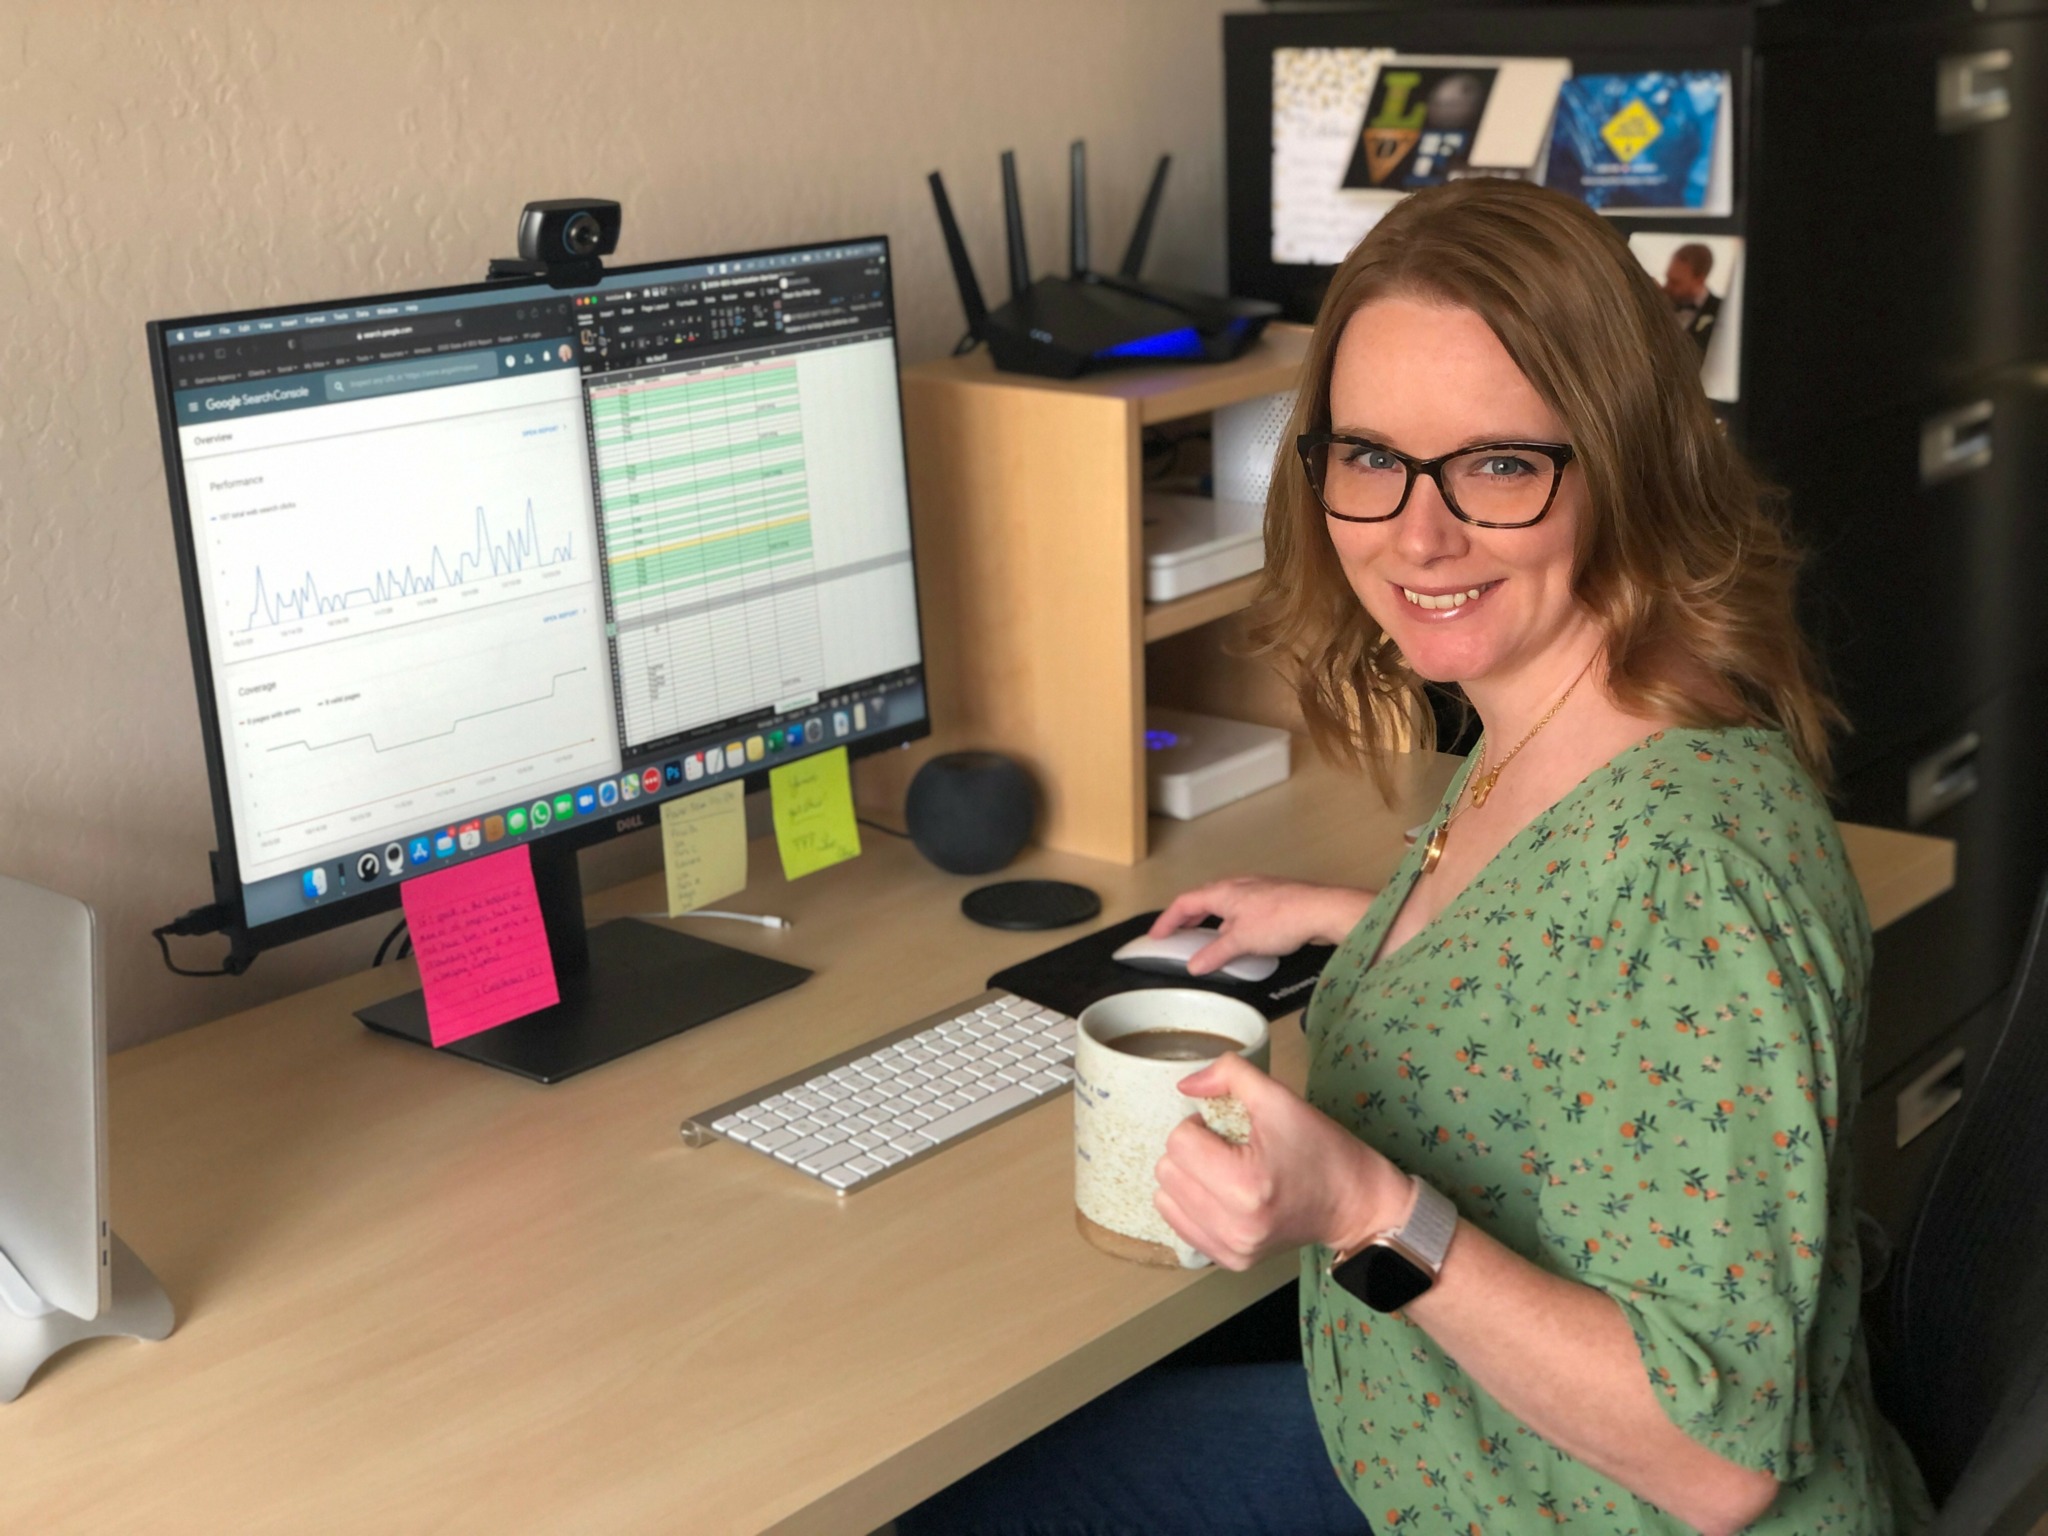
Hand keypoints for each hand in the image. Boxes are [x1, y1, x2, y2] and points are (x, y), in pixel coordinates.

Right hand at [1149, 877, 1372, 976]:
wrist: (1320, 910)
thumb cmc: (1279, 919)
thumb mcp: (1241, 941)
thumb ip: (1215, 953)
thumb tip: (1195, 965)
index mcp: (1222, 892)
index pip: (1184, 903)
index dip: (1167, 920)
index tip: (1156, 935)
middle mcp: (1236, 886)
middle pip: (1202, 899)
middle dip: (1187, 917)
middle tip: (1176, 934)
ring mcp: (1256, 890)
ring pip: (1224, 903)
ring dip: (1210, 919)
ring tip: (1206, 937)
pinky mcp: (1273, 899)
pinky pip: (1241, 908)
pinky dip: (1231, 921)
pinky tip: (1239, 937)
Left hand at [1152, 1053, 1408, 1271]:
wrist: (1356, 1203)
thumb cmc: (1320, 1147)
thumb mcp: (1280, 1098)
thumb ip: (1230, 1074)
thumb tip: (1184, 1085)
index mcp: (1245, 1184)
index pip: (1178, 1142)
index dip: (1198, 1125)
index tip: (1226, 1129)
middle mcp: (1234, 1225)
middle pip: (1167, 1171)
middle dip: (1191, 1152)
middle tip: (1227, 1150)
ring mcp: (1231, 1249)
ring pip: (1165, 1200)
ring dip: (1187, 1179)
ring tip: (1224, 1173)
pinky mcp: (1231, 1262)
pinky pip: (1180, 1226)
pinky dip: (1192, 1206)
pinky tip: (1221, 1197)